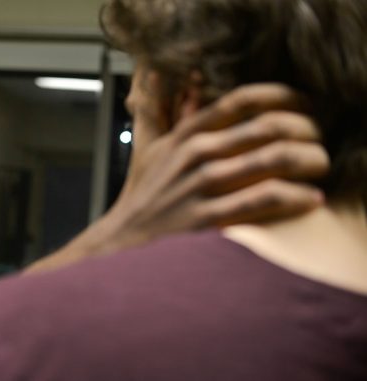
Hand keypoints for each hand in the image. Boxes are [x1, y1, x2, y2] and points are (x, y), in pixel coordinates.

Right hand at [109, 83, 327, 248]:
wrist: (125, 239)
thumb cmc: (142, 194)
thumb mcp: (146, 146)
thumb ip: (159, 111)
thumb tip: (164, 75)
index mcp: (185, 134)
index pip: (240, 100)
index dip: (281, 95)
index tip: (305, 101)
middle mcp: (194, 155)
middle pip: (266, 126)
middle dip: (305, 128)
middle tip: (320, 136)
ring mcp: (201, 186)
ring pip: (271, 160)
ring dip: (308, 160)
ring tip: (321, 164)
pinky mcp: (209, 219)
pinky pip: (263, 201)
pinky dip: (295, 197)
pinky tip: (312, 198)